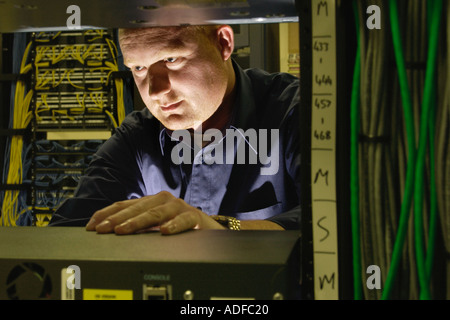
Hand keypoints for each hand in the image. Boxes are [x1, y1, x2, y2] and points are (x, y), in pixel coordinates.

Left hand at [85, 191, 225, 234]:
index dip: (106, 214)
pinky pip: (183, 220)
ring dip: (138, 222)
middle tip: (103, 229)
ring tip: (124, 230)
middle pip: (136, 208)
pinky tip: (164, 231)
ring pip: (155, 213)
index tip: (91, 226)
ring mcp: (178, 207)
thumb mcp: (154, 224)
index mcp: (150, 201)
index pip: (124, 205)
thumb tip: (109, 230)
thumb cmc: (177, 225)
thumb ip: (137, 224)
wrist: (207, 227)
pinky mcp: (193, 216)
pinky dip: (173, 225)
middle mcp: (162, 200)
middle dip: (117, 219)